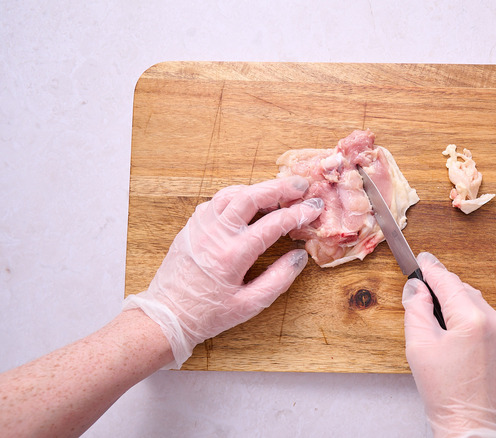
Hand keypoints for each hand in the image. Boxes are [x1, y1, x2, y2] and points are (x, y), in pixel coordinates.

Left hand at [123, 176, 322, 367]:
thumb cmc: (208, 314)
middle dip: (279, 188)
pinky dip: (235, 197)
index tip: (314, 207)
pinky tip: (247, 205)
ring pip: (231, 193)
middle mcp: (215, 235)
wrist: (167, 316)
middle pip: (250, 196)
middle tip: (300, 185)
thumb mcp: (249, 305)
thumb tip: (299, 256)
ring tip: (277, 193)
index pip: (273, 224)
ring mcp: (200, 227)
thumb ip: (278, 280)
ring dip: (256, 189)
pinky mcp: (191, 227)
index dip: (298, 213)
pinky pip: (215, 202)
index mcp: (232, 255)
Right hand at [402, 252, 495, 437]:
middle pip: (464, 291)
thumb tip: (416, 289)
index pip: (448, 281)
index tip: (422, 259)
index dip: (431, 269)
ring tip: (440, 327)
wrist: (473, 428)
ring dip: (459, 308)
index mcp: (473, 318)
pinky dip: (474, 324)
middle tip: (423, 295)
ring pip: (478, 307)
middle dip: (444, 291)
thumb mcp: (419, 347)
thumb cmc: (446, 394)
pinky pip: (490, 325)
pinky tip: (459, 342)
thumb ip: (416, 310)